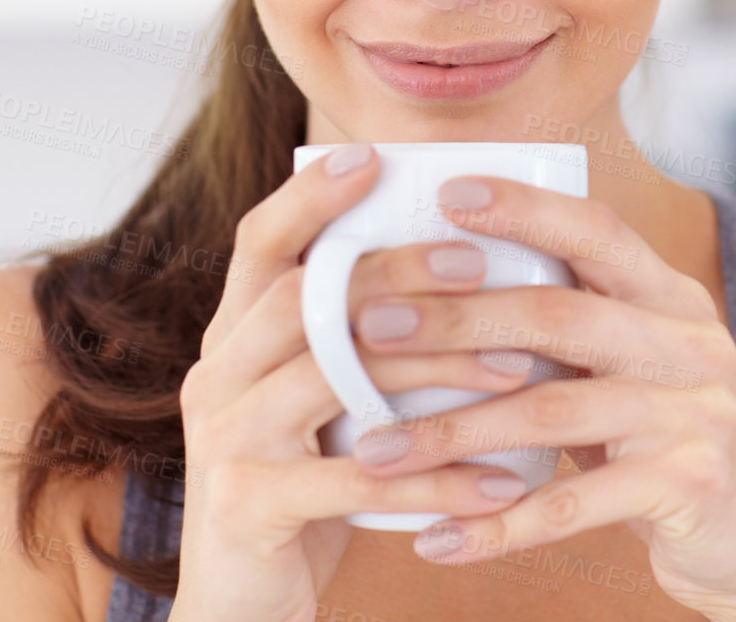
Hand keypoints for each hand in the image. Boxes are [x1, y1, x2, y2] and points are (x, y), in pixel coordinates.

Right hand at [169, 143, 538, 621]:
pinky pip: (354, 480)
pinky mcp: (247, 507)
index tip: (372, 158)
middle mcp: (216, 376)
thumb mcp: (319, 404)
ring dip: (432, 369)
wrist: (239, 609)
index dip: (309, 198)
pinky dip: (436, 480)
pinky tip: (501, 482)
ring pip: (330, 379)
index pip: (257, 244)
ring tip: (518, 368)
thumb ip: (356, 344)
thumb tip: (467, 269)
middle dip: (394, 271)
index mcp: (232, 338)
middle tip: (479, 263)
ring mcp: (225, 441)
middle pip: (304, 298)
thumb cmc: (303, 488)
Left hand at [344, 175, 735, 621]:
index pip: (596, 231)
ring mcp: (697, 413)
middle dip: (455, 319)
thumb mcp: (629, 370)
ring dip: (452, 431)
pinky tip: (435, 535)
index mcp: (671, 299)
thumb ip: (567, 329)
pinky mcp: (691, 485)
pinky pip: (574, 504)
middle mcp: (690, 343)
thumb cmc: (662, 443)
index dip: (525, 209)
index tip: (447, 194)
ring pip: (552, 410)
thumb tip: (436, 290)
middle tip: (370, 330)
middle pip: (559, 314)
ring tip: (373, 451)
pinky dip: (495, 524)